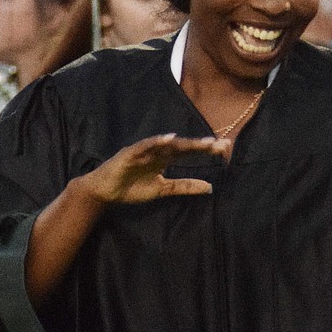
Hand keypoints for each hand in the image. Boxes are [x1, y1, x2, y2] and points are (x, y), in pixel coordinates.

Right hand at [81, 134, 229, 207]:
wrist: (105, 192)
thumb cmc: (132, 188)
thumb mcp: (163, 190)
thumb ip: (184, 186)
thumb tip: (210, 187)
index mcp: (165, 159)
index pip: (189, 152)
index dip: (206, 150)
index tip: (225, 148)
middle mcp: (157, 151)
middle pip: (182, 146)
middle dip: (201, 145)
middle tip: (220, 144)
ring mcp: (144, 151)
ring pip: (167, 144)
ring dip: (184, 143)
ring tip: (202, 142)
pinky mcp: (130, 153)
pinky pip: (145, 146)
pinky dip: (156, 142)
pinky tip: (169, 139)